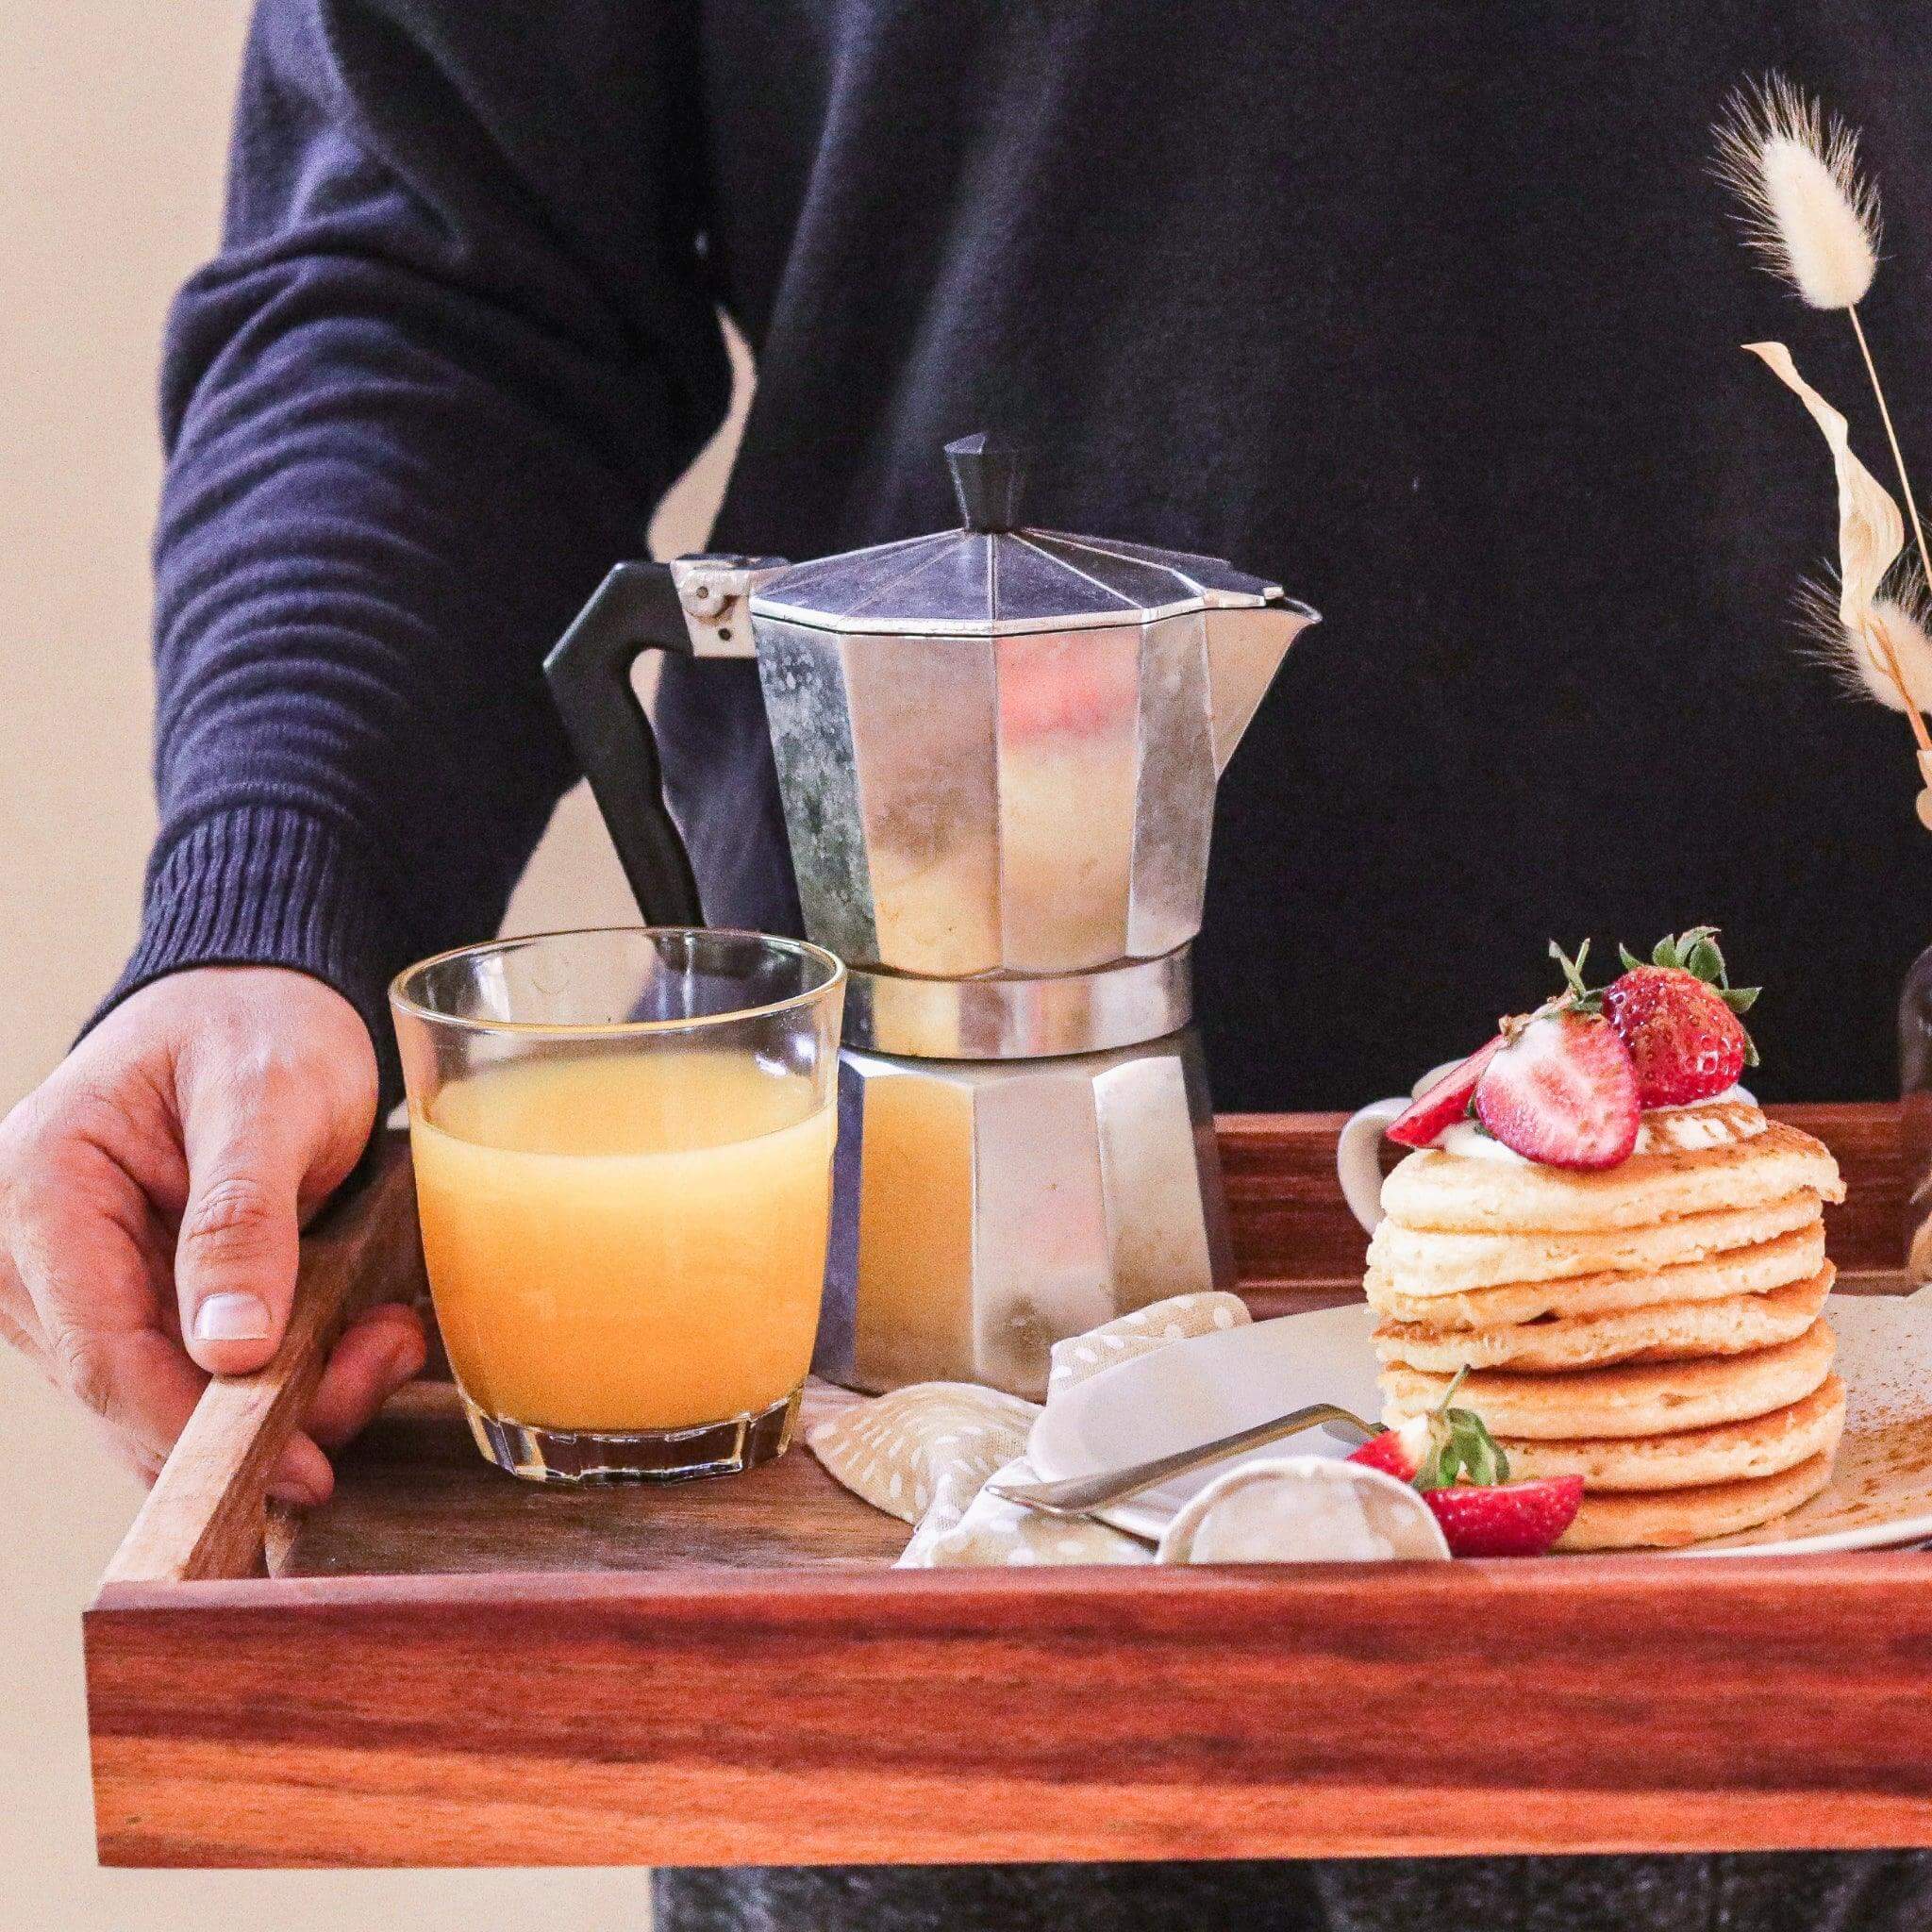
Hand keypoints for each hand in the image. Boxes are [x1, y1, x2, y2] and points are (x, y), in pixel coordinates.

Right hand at [0, 966, 425, 1502]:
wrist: (263, 1000)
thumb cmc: (259, 1024)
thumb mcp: (268, 1096)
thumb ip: (243, 1216)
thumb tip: (228, 1348)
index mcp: (38, 1189)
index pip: (102, 1352)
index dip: (197, 1424)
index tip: (297, 1466)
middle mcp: (31, 1254)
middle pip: (134, 1394)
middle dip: (264, 1412)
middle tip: (384, 1364)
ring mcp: (78, 1289)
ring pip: (168, 1402)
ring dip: (287, 1396)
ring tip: (385, 1337)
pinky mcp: (130, 1307)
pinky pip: (193, 1379)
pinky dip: (280, 1377)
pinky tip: (356, 1340)